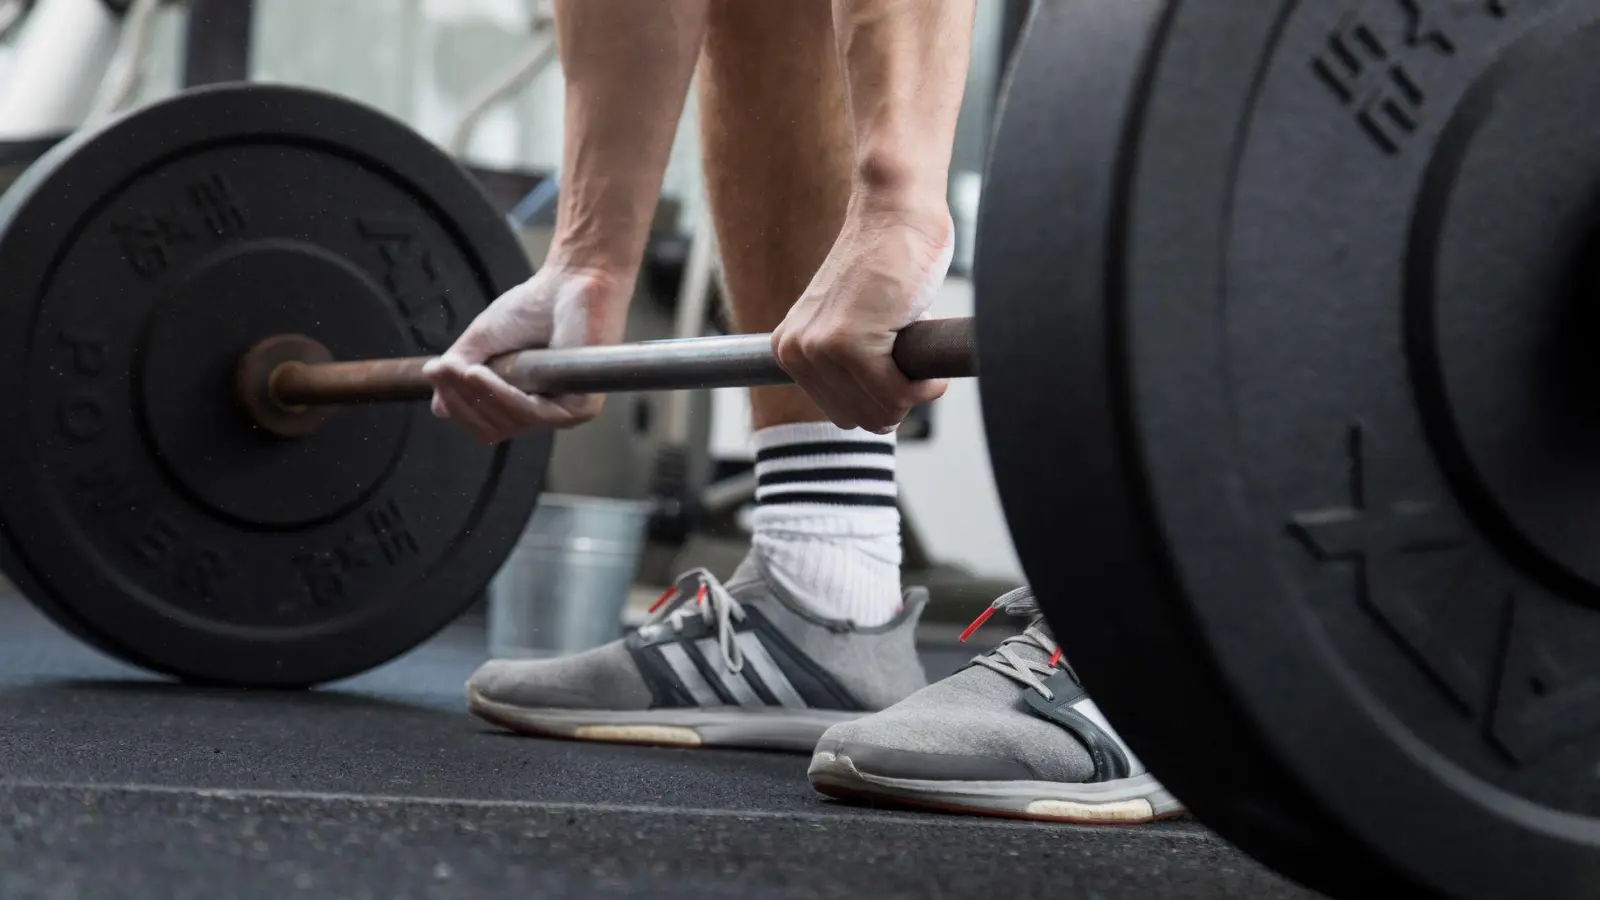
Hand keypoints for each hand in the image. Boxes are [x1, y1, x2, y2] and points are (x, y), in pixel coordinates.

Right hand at [423, 265, 631, 444]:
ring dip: (478, 396)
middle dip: (461, 400)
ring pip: (509, 423)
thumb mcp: (484, 341)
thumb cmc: (537, 306)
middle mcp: (544, 412)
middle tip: (444, 372)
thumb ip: (461, 373)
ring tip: (462, 371)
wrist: (571, 281)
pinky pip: (533, 413)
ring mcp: (563, 412)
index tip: (436, 375)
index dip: (456, 405)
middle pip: (491, 429)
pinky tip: (481, 376)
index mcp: (524, 402)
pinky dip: (502, 396)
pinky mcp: (582, 406)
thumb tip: (438, 408)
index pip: (484, 424)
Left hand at [772, 205, 954, 433]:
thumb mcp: (853, 321)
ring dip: (914, 388)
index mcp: (791, 351)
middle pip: (862, 421)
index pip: (845, 414)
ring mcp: (819, 349)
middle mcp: (795, 352)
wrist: (897, 213)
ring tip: (914, 339)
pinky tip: (925, 338)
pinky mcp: (849, 344)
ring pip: (881, 413)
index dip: (882, 396)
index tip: (894, 360)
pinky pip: (897, 395)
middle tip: (909, 351)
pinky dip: (925, 382)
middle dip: (898, 397)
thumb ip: (848, 365)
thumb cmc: (889, 262)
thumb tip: (879, 416)